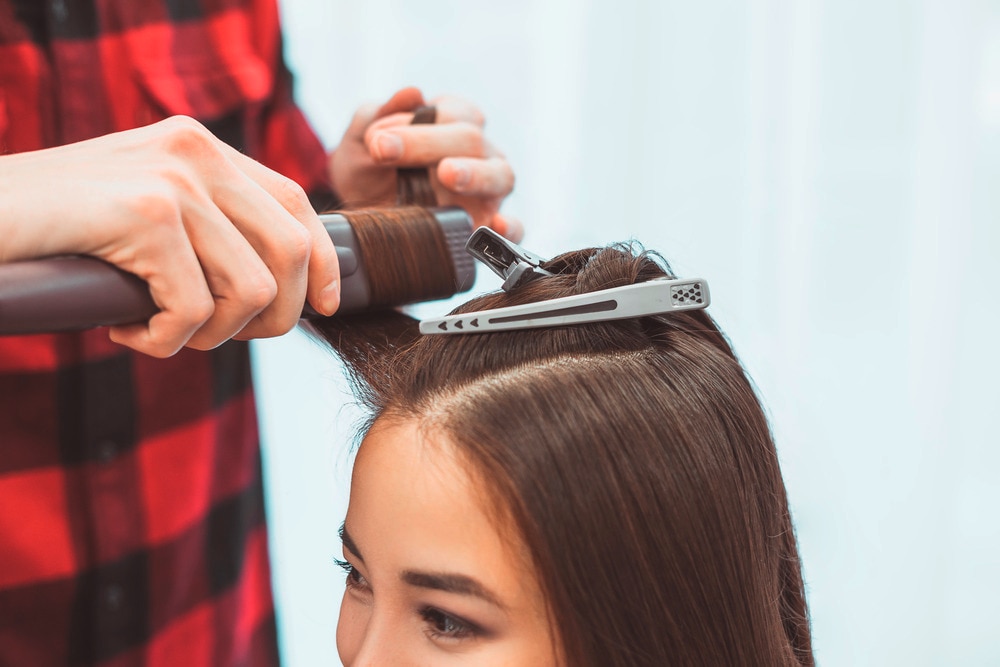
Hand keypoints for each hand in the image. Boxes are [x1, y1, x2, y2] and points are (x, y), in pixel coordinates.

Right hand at [0, 116, 340, 356]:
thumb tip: (283, 285)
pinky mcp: (144, 214)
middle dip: (274, 316)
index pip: (297, 204)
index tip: (325, 308)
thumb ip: (207, 226)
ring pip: (252, 289)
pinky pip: (194, 309)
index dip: (323, 265)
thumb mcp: (145, 213)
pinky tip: (124, 331)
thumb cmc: (56, 231)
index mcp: (201, 147)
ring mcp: (172, 179)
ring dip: (211, 335)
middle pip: (292, 252)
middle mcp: (196, 152)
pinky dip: (164, 340)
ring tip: (157, 332)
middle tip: (217, 336)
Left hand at [328, 87, 521, 240]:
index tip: (376, 141)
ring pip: (500, 175)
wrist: (362, 221)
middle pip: (471, 139)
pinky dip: (510, 228)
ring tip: (446, 174)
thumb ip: (378, 115)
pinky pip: (515, 228)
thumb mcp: (361, 141)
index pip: (453, 112)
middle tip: (386, 152)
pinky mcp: (490, 227)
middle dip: (427, 143)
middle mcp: (480, 153)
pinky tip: (496, 226)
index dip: (418, 123)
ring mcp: (490, 191)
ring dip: (474, 174)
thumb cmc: (369, 172)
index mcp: (454, 123)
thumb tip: (412, 93)